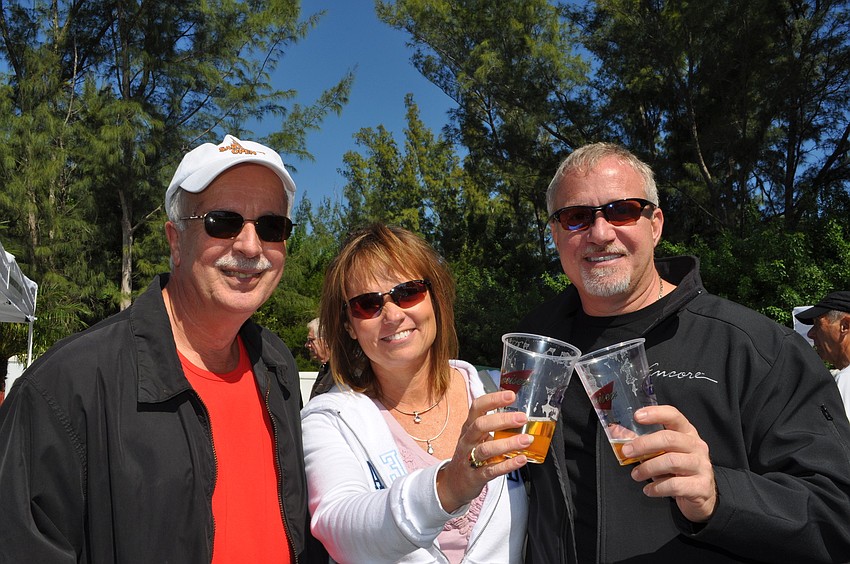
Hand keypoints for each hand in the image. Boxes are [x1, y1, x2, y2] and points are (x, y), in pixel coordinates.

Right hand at [435, 390, 529, 512]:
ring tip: (526, 440)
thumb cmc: (470, 456)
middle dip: (502, 420)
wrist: (452, 484)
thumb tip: (519, 416)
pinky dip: (507, 464)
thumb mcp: (476, 437)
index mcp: (469, 427)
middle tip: (522, 418)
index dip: (493, 399)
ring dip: (508, 443)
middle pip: (480, 425)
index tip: (511, 395)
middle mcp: (467, 440)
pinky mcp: (474, 477)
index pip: (478, 407)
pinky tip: (521, 460)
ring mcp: (469, 459)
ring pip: (486, 449)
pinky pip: (490, 470)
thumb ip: (493, 427)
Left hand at [623, 405, 716, 522]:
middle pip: (669, 438)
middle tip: (627, 452)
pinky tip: (649, 490)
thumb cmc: (678, 470)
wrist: (702, 496)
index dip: (655, 413)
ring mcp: (701, 465)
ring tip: (636, 474)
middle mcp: (697, 446)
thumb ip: (643, 442)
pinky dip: (657, 487)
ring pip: (671, 461)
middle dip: (644, 444)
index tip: (637, 416)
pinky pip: (675, 485)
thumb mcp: (662, 453)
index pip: (673, 415)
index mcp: (687, 433)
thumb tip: (617, 432)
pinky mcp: (701, 486)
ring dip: (648, 468)